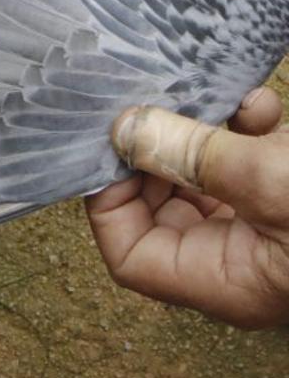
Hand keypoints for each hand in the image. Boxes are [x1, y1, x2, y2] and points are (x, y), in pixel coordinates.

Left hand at [86, 88, 288, 327]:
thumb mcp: (270, 184)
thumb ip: (194, 156)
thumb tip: (123, 129)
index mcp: (226, 282)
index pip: (130, 256)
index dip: (107, 203)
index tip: (108, 145)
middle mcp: (240, 259)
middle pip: (158, 208)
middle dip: (154, 150)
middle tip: (151, 104)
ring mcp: (266, 227)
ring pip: (203, 175)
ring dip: (205, 128)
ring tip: (210, 95)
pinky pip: (247, 160)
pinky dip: (247, 126)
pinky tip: (258, 104)